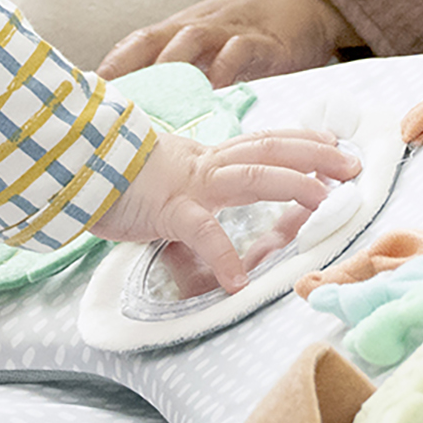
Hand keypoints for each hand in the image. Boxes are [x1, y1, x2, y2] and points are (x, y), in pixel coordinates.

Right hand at [96, 124, 358, 296]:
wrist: (71, 167)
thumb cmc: (114, 179)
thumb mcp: (164, 180)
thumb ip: (193, 193)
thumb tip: (213, 213)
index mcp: (206, 158)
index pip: (263, 143)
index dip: (302, 142)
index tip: (336, 148)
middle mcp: (204, 165)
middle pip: (269, 150)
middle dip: (314, 156)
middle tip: (352, 168)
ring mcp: (187, 185)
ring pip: (248, 176)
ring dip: (289, 185)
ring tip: (322, 202)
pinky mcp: (165, 209)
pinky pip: (200, 231)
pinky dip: (222, 253)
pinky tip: (238, 280)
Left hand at [97, 0, 349, 85]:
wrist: (304, 0)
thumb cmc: (249, 30)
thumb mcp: (212, 45)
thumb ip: (183, 71)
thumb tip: (146, 109)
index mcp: (182, 29)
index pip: (138, 43)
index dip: (113, 65)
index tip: (85, 91)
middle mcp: (199, 27)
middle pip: (156, 42)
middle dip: (133, 71)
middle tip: (113, 103)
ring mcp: (230, 32)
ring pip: (191, 41)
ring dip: (171, 68)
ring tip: (155, 99)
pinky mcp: (264, 43)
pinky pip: (239, 52)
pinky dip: (225, 69)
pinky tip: (214, 91)